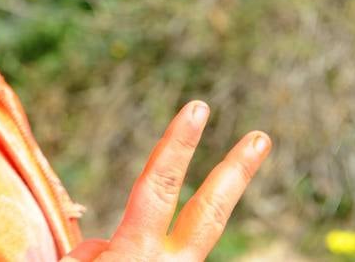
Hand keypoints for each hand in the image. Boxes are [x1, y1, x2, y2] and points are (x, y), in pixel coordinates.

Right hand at [61, 101, 270, 260]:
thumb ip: (92, 253)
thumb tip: (107, 245)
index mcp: (135, 255)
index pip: (159, 187)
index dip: (177, 145)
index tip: (198, 107)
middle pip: (207, 213)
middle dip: (234, 173)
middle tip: (261, 137)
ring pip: (158, 253)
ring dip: (129, 256)